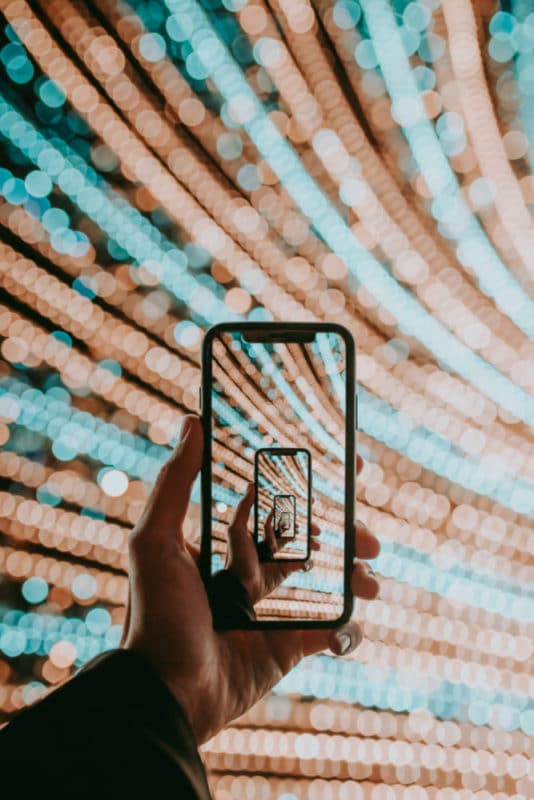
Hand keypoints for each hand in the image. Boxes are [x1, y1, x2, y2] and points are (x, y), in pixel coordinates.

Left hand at [122, 416, 379, 743]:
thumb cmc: (158, 615)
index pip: (276, 506)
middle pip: (311, 543)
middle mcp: (250, 575)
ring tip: (371, 579)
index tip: (348, 469)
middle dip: (346, 534)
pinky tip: (346, 624)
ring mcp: (272, 612)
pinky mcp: (287, 647)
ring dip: (355, 577)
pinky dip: (347, 629)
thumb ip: (175, 483)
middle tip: (369, 537)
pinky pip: (330, 632)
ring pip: (327, 583)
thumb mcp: (155, 541)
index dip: (312, 488)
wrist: (167, 695)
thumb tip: (192, 421)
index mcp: (225, 547)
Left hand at [226, 497, 318, 601]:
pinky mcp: (286, 569)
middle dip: (308, 526)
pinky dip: (309, 561)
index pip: (281, 515)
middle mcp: (272, 541)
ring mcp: (280, 555)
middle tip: (317, 527)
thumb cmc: (237, 557)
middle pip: (295, 529)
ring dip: (311, 542)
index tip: (309, 502)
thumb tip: (251, 485)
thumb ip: (244, 507)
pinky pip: (302, 563)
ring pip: (301, 545)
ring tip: (317, 543)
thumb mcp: (237, 529)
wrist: (241, 586)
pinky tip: (310, 559)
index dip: (295, 508)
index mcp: (262, 530)